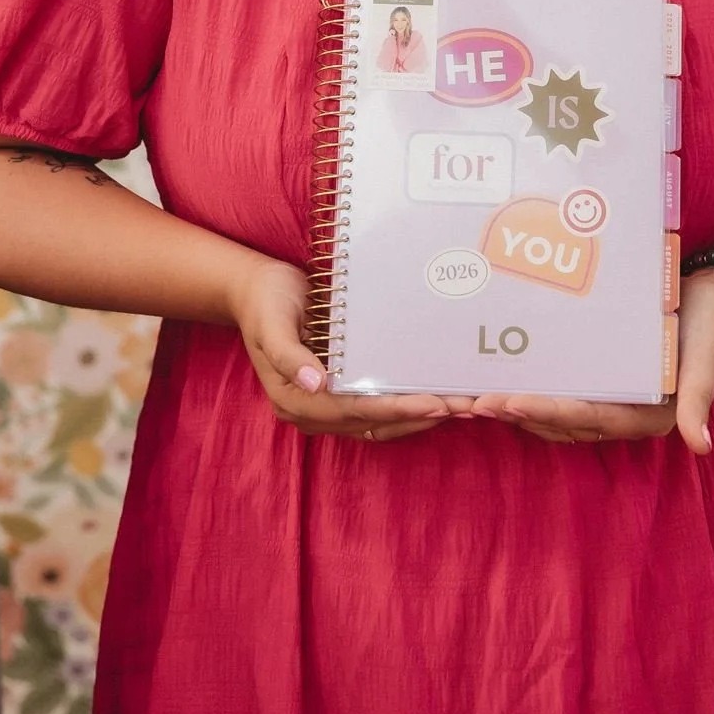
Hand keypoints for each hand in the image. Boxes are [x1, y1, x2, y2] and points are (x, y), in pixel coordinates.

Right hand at [230, 249, 472, 440]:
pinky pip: (372, 409)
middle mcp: (309, 410)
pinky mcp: (334, 392)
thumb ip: (289, 355)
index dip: (394, 410)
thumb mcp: (272, 322)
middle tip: (458, 408)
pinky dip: (400, 407)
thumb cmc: (266, 302)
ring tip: (453, 407)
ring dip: (412, 418)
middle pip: (370, 424)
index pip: (353, 411)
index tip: (433, 404)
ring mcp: (322, 404)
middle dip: (414, 418)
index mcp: (293, 400)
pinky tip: (427, 395)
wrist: (254, 289)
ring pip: (375, 424)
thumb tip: (315, 383)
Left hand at [468, 265, 713, 452]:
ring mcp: (611, 399)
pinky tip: (499, 376)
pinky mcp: (602, 380)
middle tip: (470, 402)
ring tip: (470, 397)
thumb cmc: (711, 324)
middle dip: (515, 413)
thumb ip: (699, 398)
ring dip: (514, 407)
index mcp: (646, 416)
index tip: (507, 403)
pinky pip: (560, 390)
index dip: (544, 411)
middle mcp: (623, 414)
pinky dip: (530, 388)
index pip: (586, 416)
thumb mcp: (707, 356)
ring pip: (553, 411)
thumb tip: (700, 447)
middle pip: (560, 420)